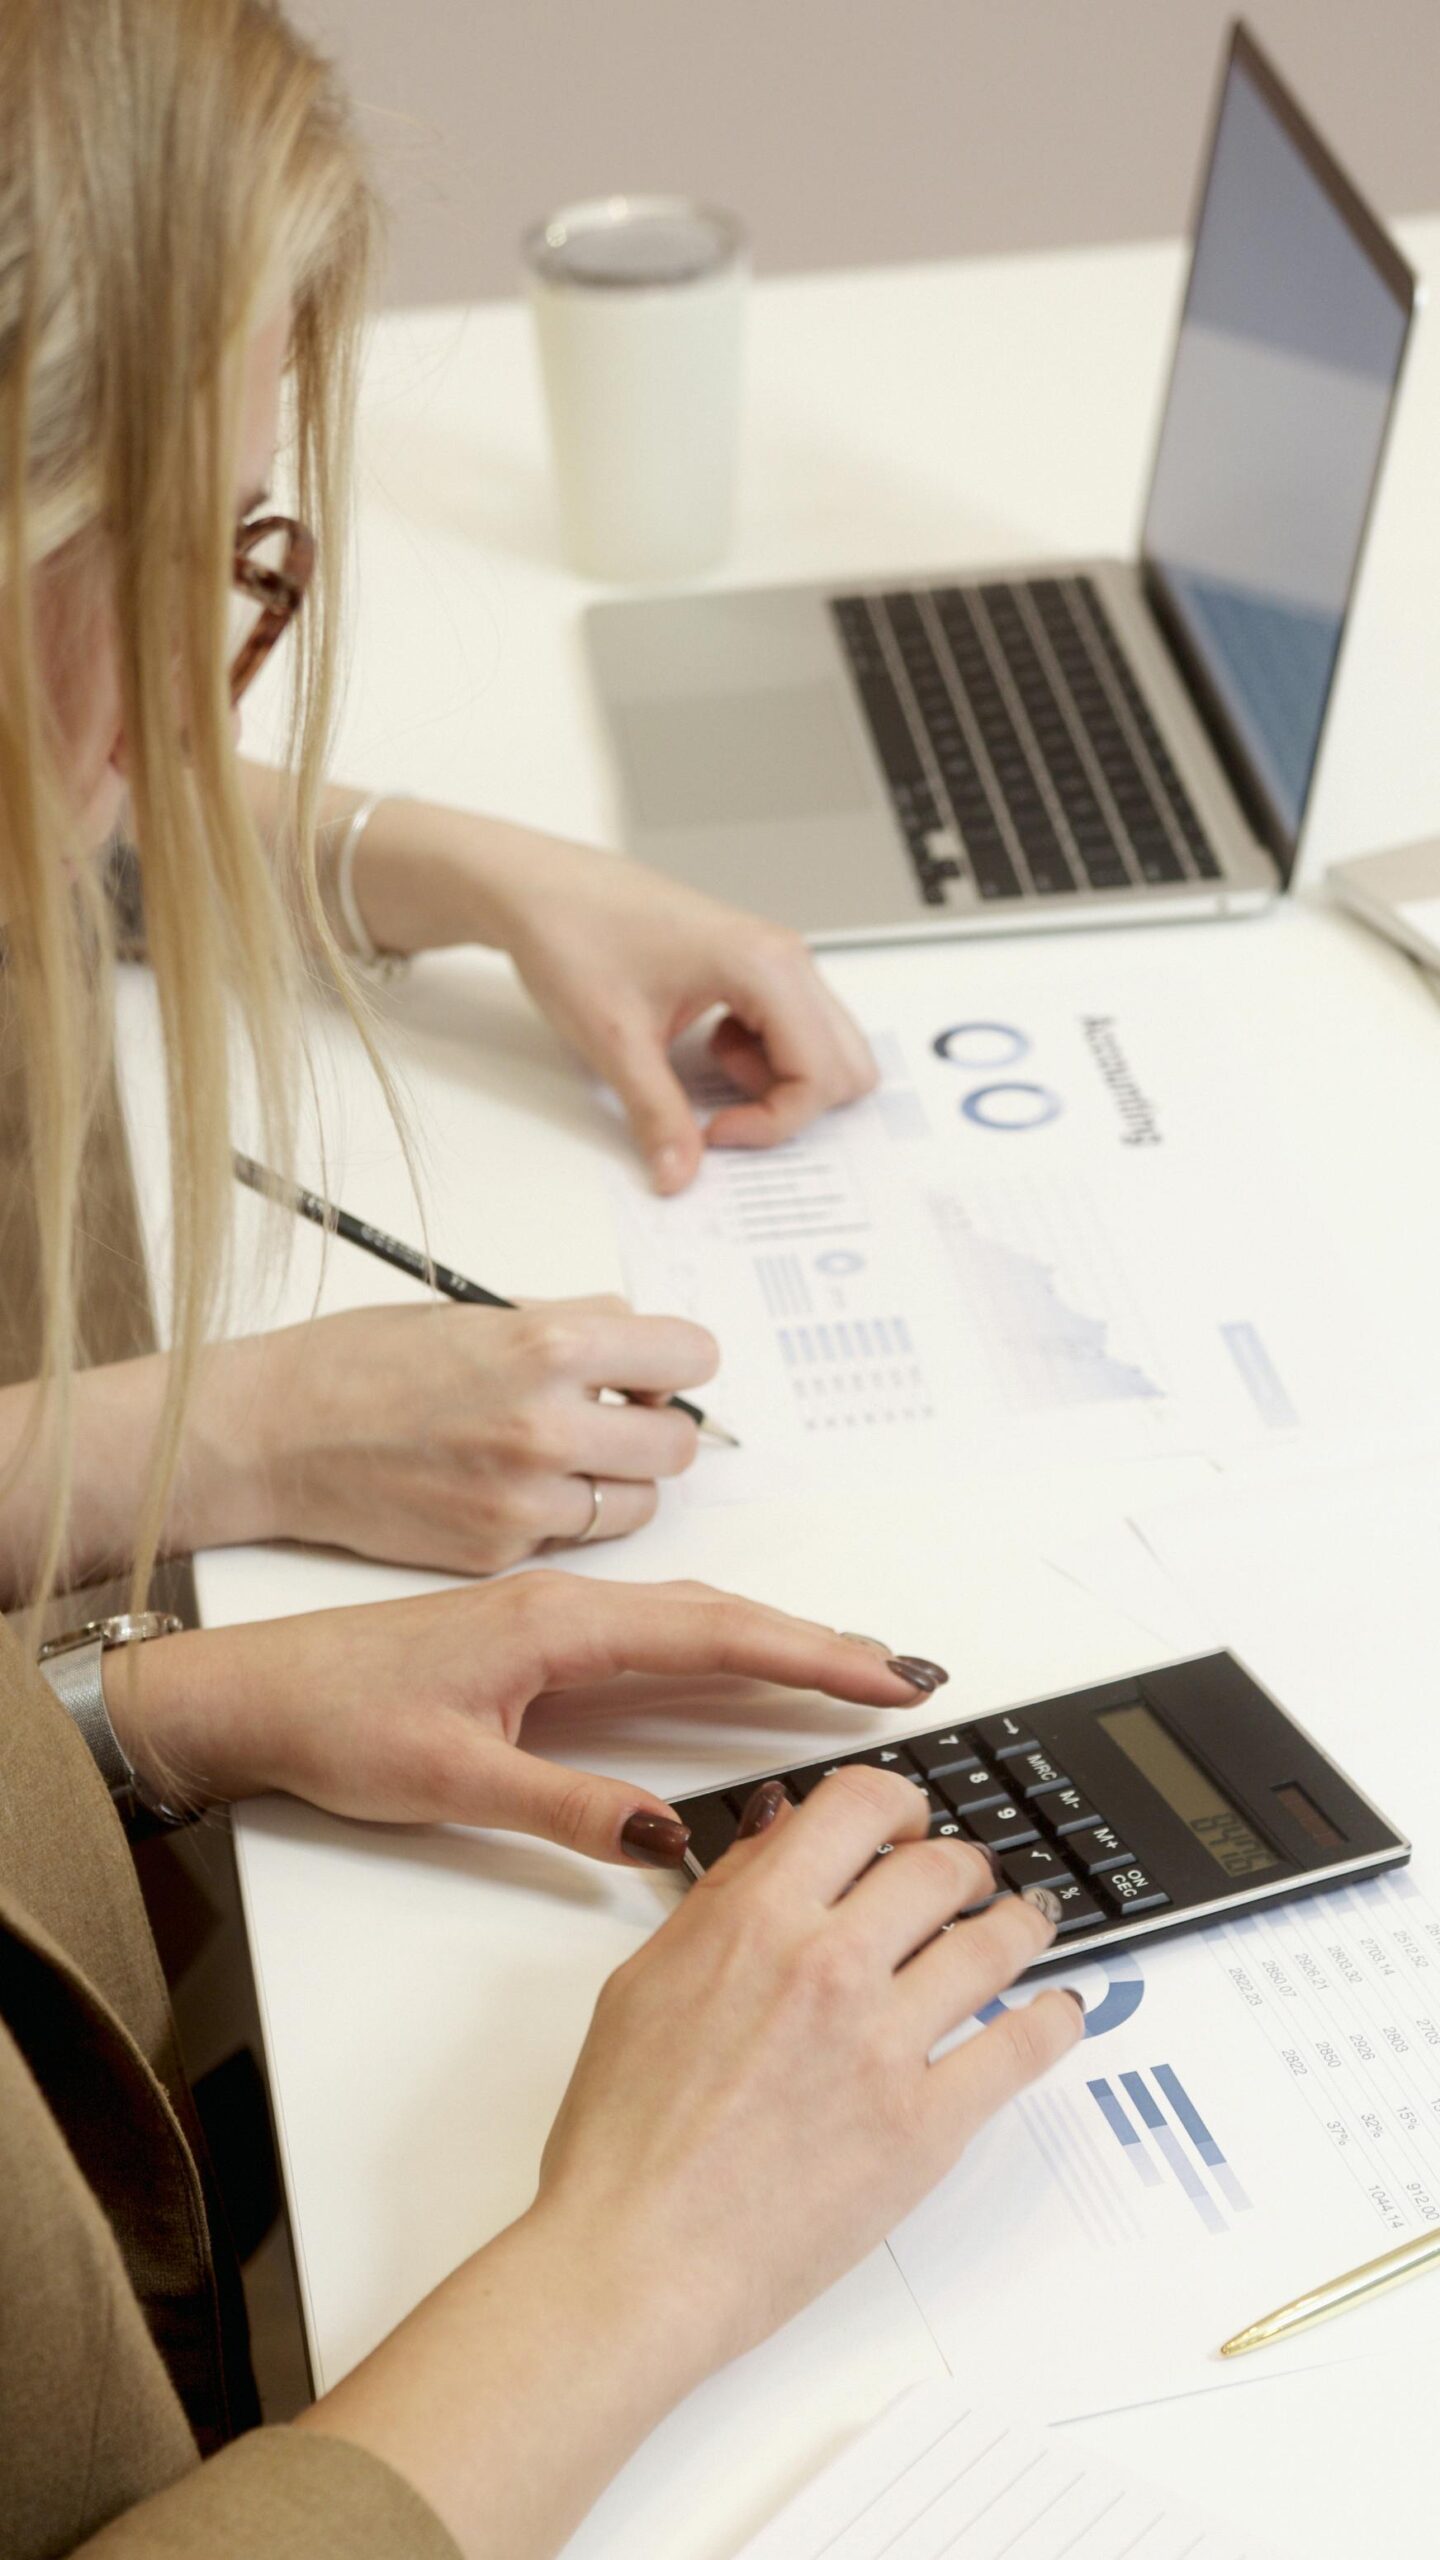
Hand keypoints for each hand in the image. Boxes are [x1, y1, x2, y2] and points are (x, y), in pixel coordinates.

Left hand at [110, 1574, 946, 1859]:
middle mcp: (568, 1608)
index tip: (886, 1675)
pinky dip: (720, 1651)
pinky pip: (656, 1636)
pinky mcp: (539, 1640)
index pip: (717, 1636)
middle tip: (906, 1675)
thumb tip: (673, 1837)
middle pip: (723, 1618)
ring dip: (776, 1643)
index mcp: (559, 1628)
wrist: (255, 1693)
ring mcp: (555, 1618)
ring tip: (853, 1672)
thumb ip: (569, 1807)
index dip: (812, 1656)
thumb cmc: (337, 1720)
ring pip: (693, 1623)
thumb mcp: (453, 1781)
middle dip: (820, 1644)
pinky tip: (744, 1676)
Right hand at [186, 1297, 719, 1571]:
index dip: (677, 1361)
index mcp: (549, 1344)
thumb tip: (643, 1346)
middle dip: (655, 1426)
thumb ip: (570, 1326)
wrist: (272, 1434)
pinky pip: (573, 1537)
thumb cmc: (361, 1362)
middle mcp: (546, 1424)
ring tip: (562, 1455)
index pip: (689, 1356)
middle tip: (615, 1415)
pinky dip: (559, 1517)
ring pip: (640, 1503)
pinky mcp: (498, 1550)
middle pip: (677, 1443)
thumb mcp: (478, 1313)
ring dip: (618, 1481)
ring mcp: (524, 1497)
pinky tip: (505, 1486)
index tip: (659, 1367)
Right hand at [299, 1768, 1081, 2559]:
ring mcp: (886, 2046)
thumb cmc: (622, 2139)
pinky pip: (1021, 2049)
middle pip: (941, 1867)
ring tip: (1027, 1926)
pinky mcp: (926, 2128)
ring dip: (1022, 1924)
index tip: (907, 1820)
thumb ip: (723, 1896)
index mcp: (758, 1919)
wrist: (636, 2258)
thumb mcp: (644, 1980)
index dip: (899, 1801)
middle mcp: (831, 1966)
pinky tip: (1055, 2012)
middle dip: (964, 1865)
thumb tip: (780, 1830)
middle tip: (968, 1881)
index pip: (862, 1805)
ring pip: (996, 1945)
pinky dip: (1053, 2021)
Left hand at [492, 839, 877, 1191]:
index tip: (715, 1133)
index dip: (773, 1123)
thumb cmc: (574, 933)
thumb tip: (680, 1173)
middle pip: (845, 1064)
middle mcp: (783, 958)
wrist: (538, 889)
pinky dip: (761, 1060)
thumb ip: (657, 1115)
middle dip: (792, 1107)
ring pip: (824, 1049)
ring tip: (709, 1069)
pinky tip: (706, 1048)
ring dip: (777, 1082)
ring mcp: (772, 960)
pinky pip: (792, 1031)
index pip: (821, 1075)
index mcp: (765, 965)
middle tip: (724, 1112)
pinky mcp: (753, 968)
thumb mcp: (615, 1043)